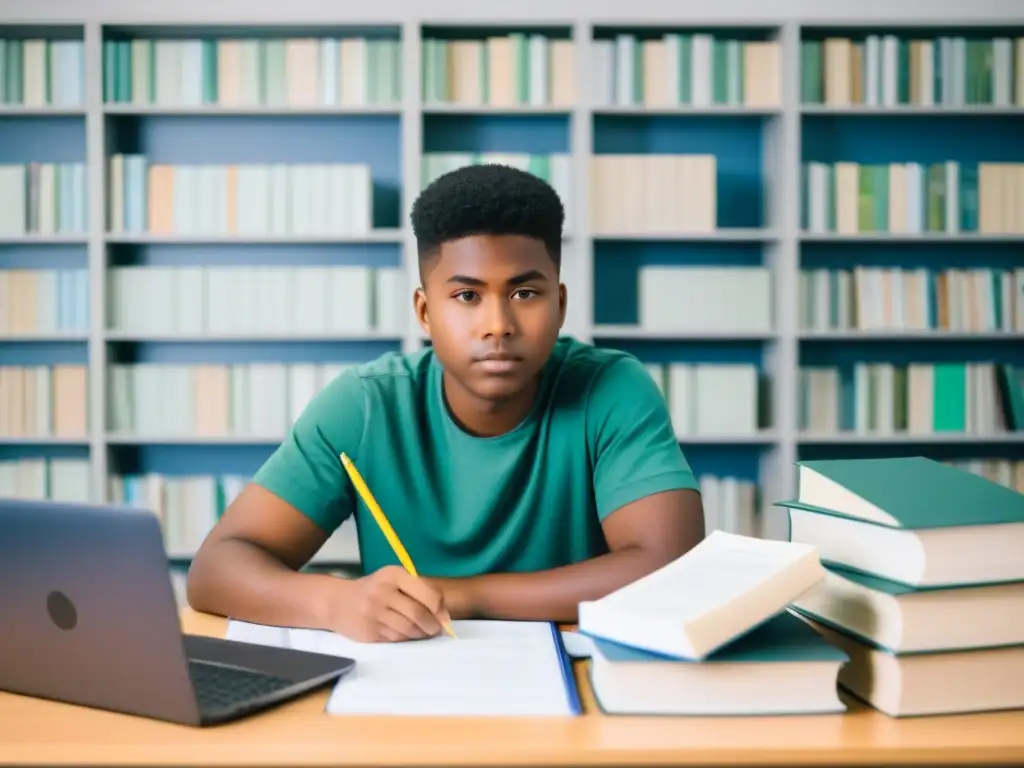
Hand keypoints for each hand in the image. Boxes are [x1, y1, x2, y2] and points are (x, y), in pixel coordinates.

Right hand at [327, 566, 450, 642]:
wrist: (337, 602)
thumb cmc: (373, 589)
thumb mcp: (393, 579)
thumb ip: (417, 590)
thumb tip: (444, 615)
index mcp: (394, 574)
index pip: (427, 594)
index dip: (440, 609)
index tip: (444, 618)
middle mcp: (383, 591)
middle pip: (418, 614)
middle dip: (432, 626)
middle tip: (435, 630)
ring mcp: (375, 612)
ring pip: (408, 629)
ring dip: (420, 634)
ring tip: (422, 633)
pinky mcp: (370, 631)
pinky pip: (396, 638)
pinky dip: (405, 639)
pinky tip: (405, 635)